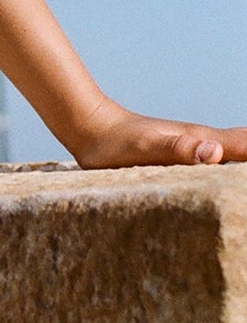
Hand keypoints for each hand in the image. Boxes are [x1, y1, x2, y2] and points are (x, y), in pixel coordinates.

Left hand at [67, 97, 246, 168]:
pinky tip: (232, 183)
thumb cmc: (116, 142)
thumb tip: (213, 153)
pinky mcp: (184, 162)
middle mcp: (208, 147)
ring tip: (243, 192)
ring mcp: (197, 154)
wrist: (91, 129)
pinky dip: (234, 171)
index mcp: (206, 144)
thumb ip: (177, 149)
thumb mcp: (145, 148)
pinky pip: (219, 168)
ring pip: (238, 158)